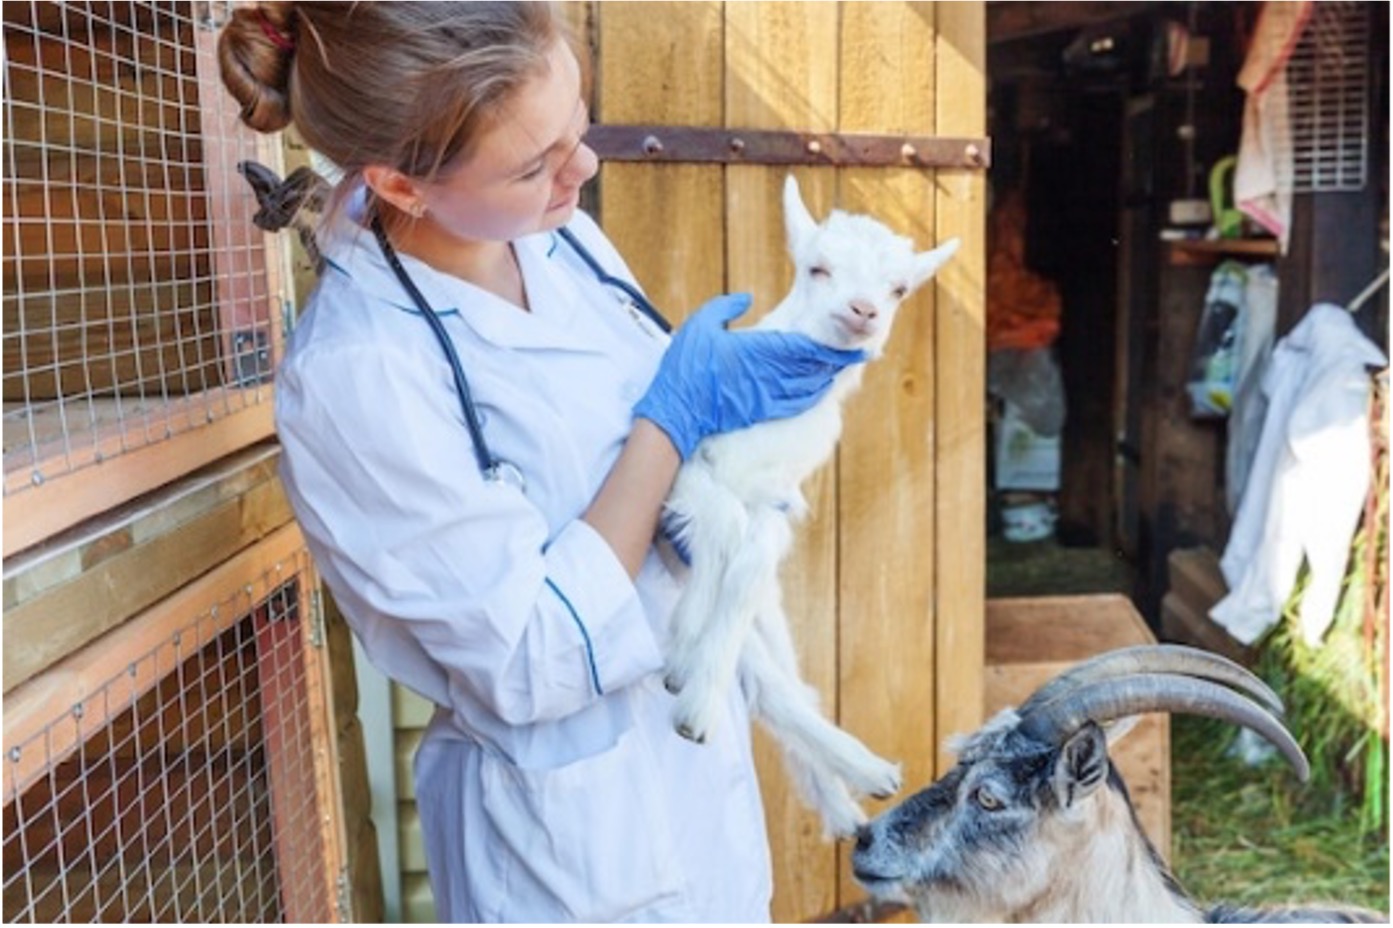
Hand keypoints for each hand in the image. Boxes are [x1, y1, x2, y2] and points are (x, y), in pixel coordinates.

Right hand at [634, 293, 866, 458]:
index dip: (831, 344)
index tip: (852, 341)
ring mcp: (769, 396)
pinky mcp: (764, 411)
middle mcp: (771, 375)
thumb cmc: (686, 369)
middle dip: (836, 359)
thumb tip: (748, 297)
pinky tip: (819, 387)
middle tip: (857, 351)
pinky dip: (814, 393)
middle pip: (815, 367)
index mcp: (758, 351)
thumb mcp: (700, 326)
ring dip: (828, 375)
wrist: (677, 414)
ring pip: (810, 385)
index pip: (805, 346)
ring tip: (841, 365)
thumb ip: (725, 307)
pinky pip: (798, 402)